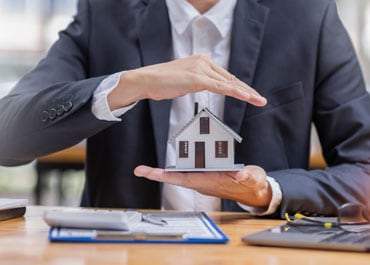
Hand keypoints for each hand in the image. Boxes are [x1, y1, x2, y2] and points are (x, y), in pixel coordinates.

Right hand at [108, 54, 266, 109]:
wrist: (147, 80)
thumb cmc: (163, 82)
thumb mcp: (186, 80)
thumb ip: (199, 81)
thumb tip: (208, 87)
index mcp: (202, 61)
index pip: (225, 76)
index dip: (239, 87)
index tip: (250, 95)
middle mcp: (204, 61)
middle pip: (230, 79)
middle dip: (247, 91)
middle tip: (260, 99)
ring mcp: (201, 68)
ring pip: (228, 83)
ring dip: (246, 93)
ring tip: (258, 100)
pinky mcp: (197, 77)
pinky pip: (220, 86)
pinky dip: (234, 92)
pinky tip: (245, 97)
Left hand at [134, 165, 271, 207]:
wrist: (254, 190)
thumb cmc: (251, 185)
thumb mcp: (251, 178)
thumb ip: (246, 176)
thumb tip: (241, 173)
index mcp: (210, 182)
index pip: (183, 179)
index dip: (165, 177)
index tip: (149, 175)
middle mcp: (203, 181)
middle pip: (176, 177)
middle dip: (158, 175)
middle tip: (141, 170)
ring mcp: (204, 178)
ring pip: (182, 173)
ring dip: (167, 169)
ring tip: (150, 169)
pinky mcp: (207, 174)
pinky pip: (190, 168)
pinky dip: (182, 161)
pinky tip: (177, 155)